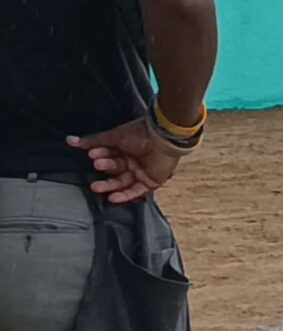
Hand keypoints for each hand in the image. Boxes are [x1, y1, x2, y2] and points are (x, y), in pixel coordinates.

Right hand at [67, 118, 181, 204]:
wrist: (163, 137)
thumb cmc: (141, 132)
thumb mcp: (114, 136)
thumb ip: (93, 140)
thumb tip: (70, 140)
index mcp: (124, 148)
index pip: (108, 155)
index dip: (100, 155)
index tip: (92, 154)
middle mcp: (133, 160)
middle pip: (114, 170)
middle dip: (104, 169)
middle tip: (96, 166)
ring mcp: (142, 172)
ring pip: (122, 183)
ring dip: (110, 186)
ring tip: (97, 187)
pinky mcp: (151, 181)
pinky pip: (136, 192)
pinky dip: (125, 196)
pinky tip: (113, 198)